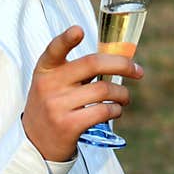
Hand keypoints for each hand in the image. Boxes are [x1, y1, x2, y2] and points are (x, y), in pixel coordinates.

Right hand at [21, 25, 143, 160]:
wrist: (36, 144)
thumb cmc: (54, 105)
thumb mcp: (54, 84)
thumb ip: (77, 70)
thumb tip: (121, 60)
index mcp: (46, 69)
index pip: (54, 49)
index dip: (66, 39)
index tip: (78, 30)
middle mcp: (49, 85)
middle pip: (93, 64)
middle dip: (122, 64)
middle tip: (137, 71)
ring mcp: (57, 106)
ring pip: (104, 90)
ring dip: (122, 93)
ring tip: (124, 97)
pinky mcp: (68, 125)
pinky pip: (103, 111)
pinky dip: (116, 109)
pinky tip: (116, 110)